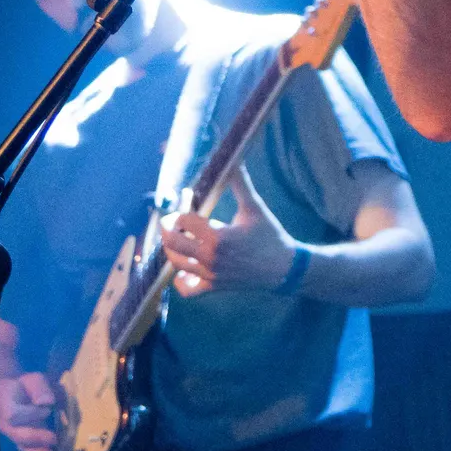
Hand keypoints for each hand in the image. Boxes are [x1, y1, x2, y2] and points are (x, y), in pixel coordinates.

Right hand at [0, 369, 58, 450]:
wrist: (12, 395)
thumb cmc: (24, 385)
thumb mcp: (33, 379)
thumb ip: (39, 388)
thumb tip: (47, 402)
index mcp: (7, 406)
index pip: (14, 414)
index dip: (30, 414)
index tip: (47, 410)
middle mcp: (8, 426)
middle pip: (19, 436)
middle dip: (37, 439)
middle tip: (54, 440)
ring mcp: (16, 437)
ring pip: (26, 449)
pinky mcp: (25, 444)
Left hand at [160, 166, 300, 295]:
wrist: (284, 267)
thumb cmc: (269, 235)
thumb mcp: (254, 207)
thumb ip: (240, 184)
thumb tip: (233, 161)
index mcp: (218, 236)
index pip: (184, 220)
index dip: (181, 205)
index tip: (186, 196)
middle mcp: (210, 257)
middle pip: (172, 242)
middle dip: (167, 227)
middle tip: (171, 217)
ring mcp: (210, 275)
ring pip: (176, 262)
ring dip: (172, 247)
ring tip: (178, 236)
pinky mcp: (213, 287)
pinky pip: (187, 289)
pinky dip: (180, 279)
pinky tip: (185, 267)